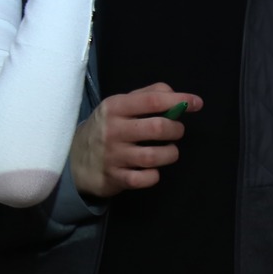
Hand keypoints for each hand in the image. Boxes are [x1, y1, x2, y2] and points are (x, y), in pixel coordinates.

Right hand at [70, 83, 202, 198]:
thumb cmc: (106, 128)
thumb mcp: (119, 106)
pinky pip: (145, 179)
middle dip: (176, 130)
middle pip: (157, 128)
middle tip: (177, 131)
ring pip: (154, 156)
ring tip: (169, 150)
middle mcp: (113, 130)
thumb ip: (147, 95)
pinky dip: (154, 175)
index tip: (197, 103)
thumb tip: (175, 94)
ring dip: (170, 153)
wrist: (75, 159)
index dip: (179, 100)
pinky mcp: (115, 178)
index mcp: (114, 107)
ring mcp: (113, 156)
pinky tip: (153, 169)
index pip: (152, 100)